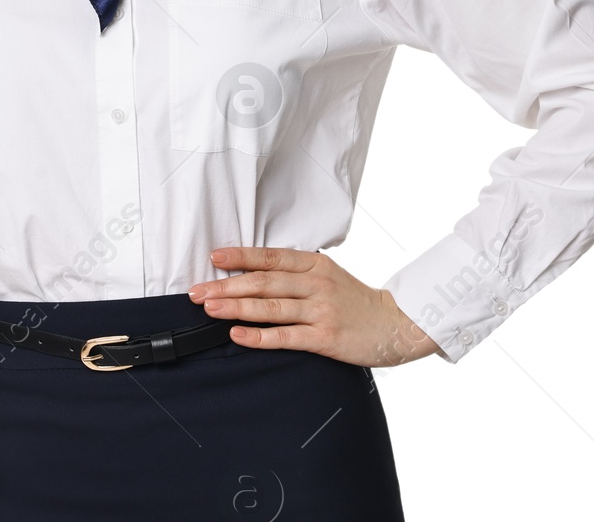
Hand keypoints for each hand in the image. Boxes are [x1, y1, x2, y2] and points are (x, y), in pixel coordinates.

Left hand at [187, 246, 443, 366]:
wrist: (395, 323)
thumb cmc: (355, 300)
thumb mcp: (327, 275)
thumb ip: (296, 272)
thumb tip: (255, 272)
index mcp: (314, 264)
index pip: (270, 257)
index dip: (240, 257)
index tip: (214, 258)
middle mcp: (315, 283)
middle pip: (263, 282)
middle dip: (226, 285)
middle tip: (197, 290)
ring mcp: (320, 310)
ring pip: (269, 307)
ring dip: (235, 307)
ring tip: (209, 308)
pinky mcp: (325, 337)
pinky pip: (285, 336)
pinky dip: (258, 336)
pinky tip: (237, 335)